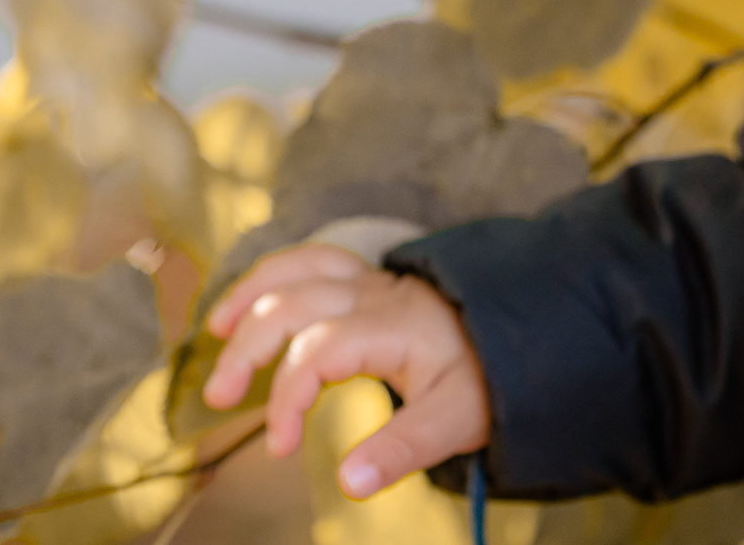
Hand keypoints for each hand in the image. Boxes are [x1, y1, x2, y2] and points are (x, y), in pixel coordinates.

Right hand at [203, 242, 491, 498]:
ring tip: (215, 332)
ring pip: (299, 268)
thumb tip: (347, 484)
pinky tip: (249, 301)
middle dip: (249, 347)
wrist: (527, 332)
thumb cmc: (488, 377)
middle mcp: (378, 293)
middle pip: (294, 302)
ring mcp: (373, 280)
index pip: (318, 351)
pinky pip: (314, 259)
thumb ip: (401, 449)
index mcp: (396, 325)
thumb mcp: (457, 420)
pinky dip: (275, 274)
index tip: (282, 447)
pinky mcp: (370, 279)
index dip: (288, 398)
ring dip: (252, 296)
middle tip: (220, 397)